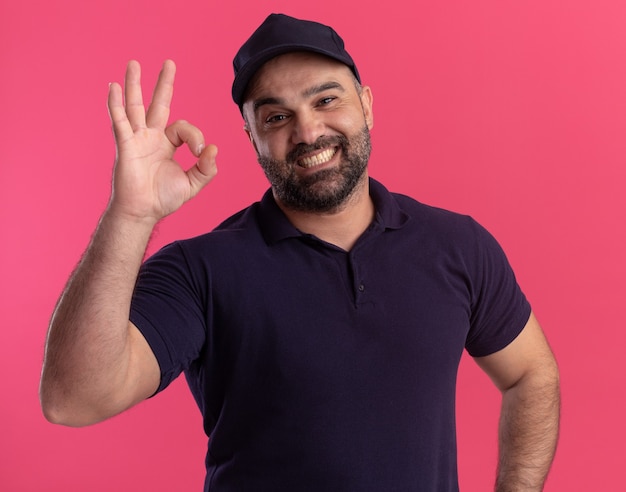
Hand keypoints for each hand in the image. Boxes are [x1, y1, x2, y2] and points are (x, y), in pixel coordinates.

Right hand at [107, 60, 216, 222]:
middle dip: (164, 84)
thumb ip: (206, 169)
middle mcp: (151, 137)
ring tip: (134, 63)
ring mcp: (137, 139)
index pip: (184, 128)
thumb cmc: (164, 199)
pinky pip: (120, 121)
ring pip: (136, 106)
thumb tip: (214, 149)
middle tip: (169, 63)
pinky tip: (113, 87)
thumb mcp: (192, 184)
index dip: (196, 136)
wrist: (143, 211)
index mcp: (167, 144)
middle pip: (158, 104)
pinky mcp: (125, 145)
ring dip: (134, 85)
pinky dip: (116, 104)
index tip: (201, 153)